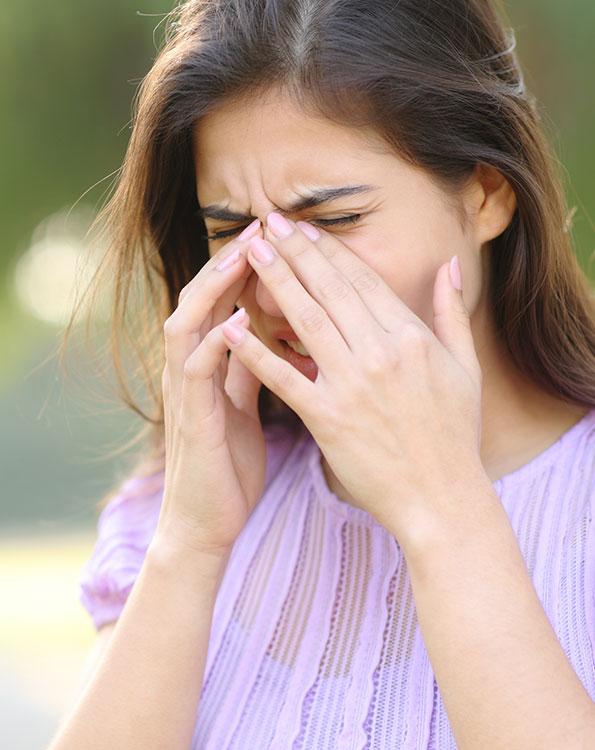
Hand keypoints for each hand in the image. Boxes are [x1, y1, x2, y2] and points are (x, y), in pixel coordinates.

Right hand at [155, 222, 266, 571]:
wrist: (207, 524)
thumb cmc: (230, 465)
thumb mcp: (245, 404)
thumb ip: (253, 364)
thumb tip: (274, 327)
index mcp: (209, 363)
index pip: (226, 298)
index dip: (252, 264)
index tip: (285, 233)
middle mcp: (190, 368)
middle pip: (203, 297)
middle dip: (232, 260)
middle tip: (264, 225)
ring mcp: (185, 393)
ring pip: (189, 323)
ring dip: (215, 289)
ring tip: (244, 257)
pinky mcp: (190, 421)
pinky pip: (195, 374)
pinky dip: (213, 345)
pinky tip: (235, 323)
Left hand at [221, 214, 484, 546]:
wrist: (442, 499)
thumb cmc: (456, 436)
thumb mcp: (465, 367)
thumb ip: (452, 313)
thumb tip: (449, 265)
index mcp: (412, 338)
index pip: (362, 281)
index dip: (329, 250)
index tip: (303, 228)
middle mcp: (381, 354)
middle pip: (329, 290)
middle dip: (295, 252)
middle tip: (266, 223)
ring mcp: (352, 386)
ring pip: (305, 321)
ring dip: (275, 282)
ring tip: (249, 253)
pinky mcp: (328, 419)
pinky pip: (285, 379)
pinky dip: (256, 351)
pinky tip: (232, 325)